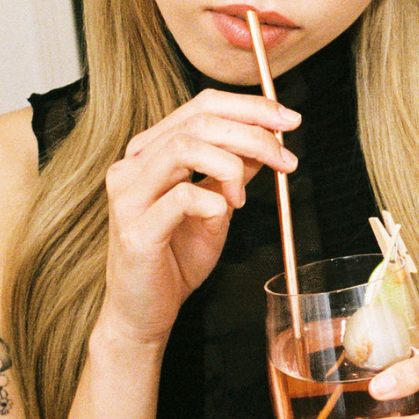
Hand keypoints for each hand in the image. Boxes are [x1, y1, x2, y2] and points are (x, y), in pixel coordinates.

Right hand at [100, 88, 299, 342]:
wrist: (145, 312)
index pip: (202, 105)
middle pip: (199, 121)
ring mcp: (129, 195)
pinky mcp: (135, 229)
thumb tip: (270, 137)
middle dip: (253, 133)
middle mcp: (133, 164)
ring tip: (244, 197)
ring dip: (231, 165)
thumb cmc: (176, 256)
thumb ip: (236, 169)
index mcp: (152, 150)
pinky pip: (181, 197)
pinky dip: (214, 200)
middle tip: (285, 156)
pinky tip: (223, 213)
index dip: (250, 106)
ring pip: (185, 147)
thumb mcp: (218, 203)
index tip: (289, 119)